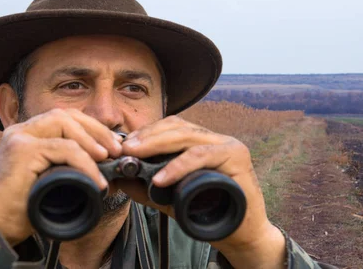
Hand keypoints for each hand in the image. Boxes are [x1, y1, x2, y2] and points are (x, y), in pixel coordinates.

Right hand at [0, 109, 122, 244]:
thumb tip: (107, 157)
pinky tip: (95, 178)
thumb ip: (72, 162)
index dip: (92, 127)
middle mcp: (21, 131)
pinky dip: (84, 162)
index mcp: (29, 134)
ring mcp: (19, 138)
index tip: (113, 144)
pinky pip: (62, 148)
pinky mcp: (21, 151)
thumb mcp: (56, 178)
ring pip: (64, 125)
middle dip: (95, 129)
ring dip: (91, 141)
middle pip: (65, 114)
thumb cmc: (28, 207)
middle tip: (116, 149)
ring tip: (107, 159)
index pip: (65, 117)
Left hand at [118, 115, 286, 267]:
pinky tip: (161, 177)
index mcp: (204, 143)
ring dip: (157, 145)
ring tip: (136, 156)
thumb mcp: (173, 199)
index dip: (148, 132)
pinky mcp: (237, 158)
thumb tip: (121, 178)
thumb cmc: (210, 214)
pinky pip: (202, 156)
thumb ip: (149, 188)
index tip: (125, 145)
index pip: (173, 127)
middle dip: (148, 137)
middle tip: (125, 149)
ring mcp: (229, 146)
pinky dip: (179, 166)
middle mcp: (217, 140)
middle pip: (178, 127)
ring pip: (188, 137)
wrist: (242, 235)